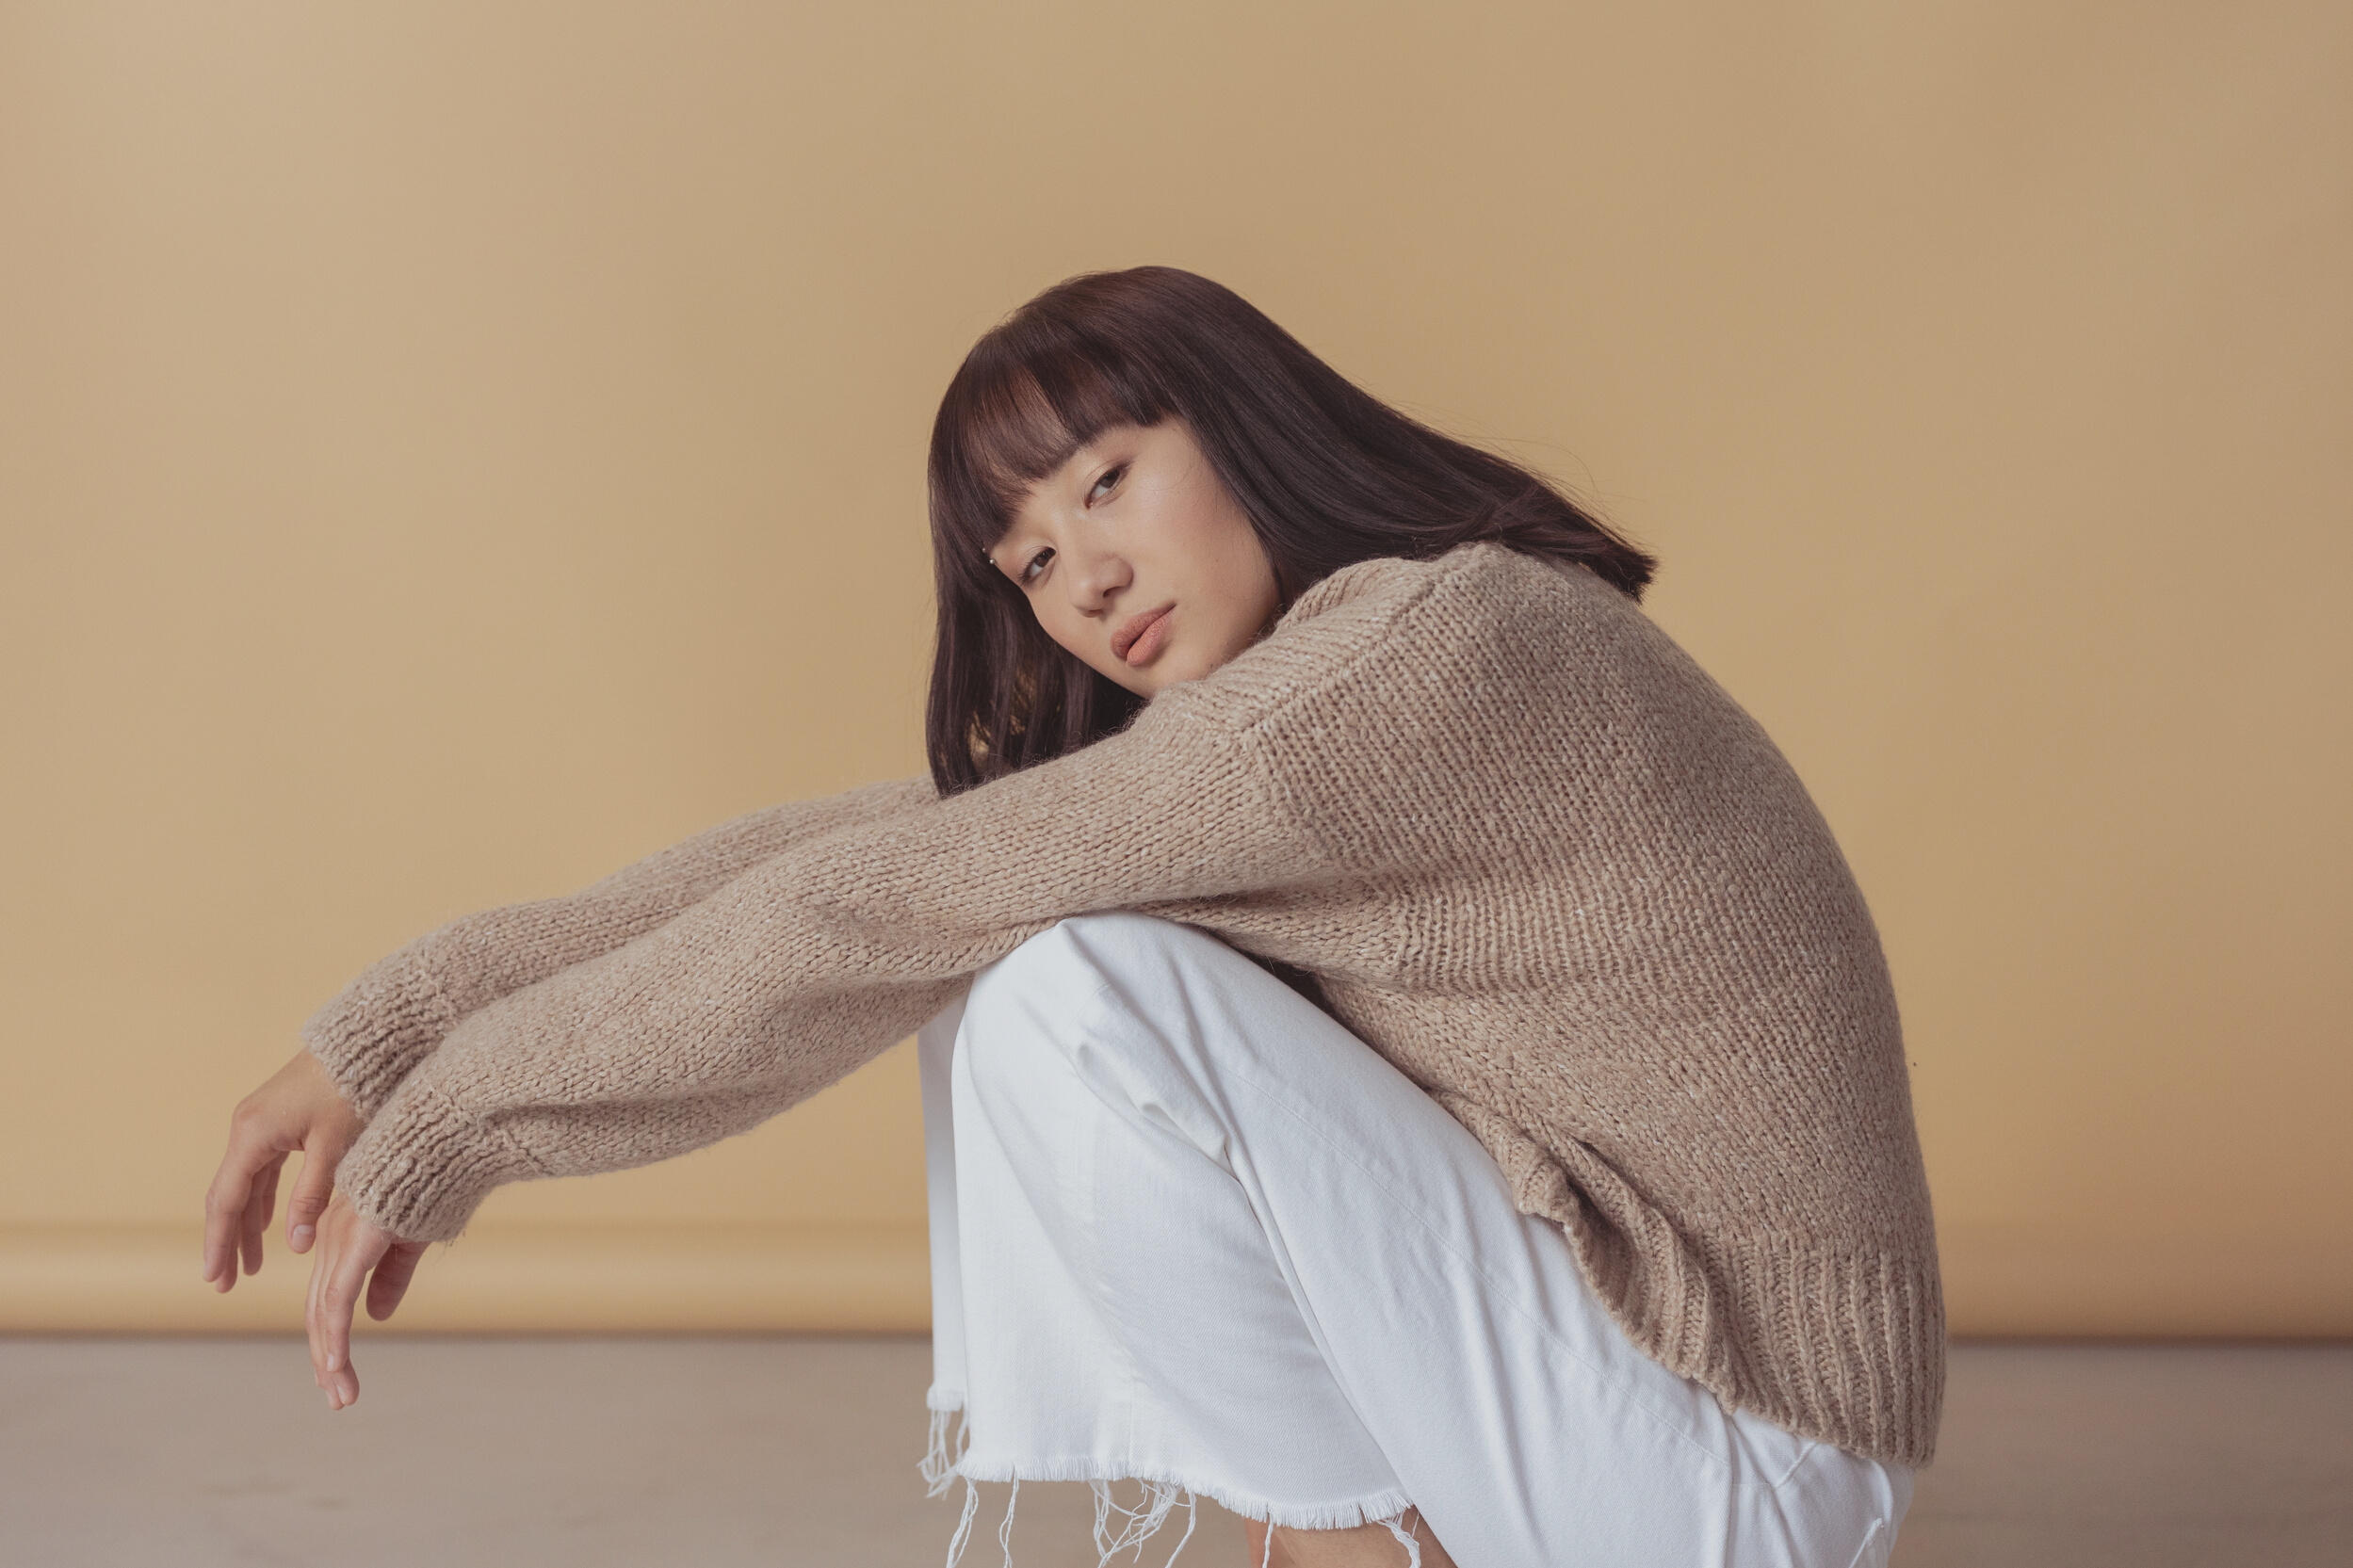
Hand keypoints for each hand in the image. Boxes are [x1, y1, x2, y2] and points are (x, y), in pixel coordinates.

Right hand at [202, 1046, 366, 1290]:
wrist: (369, 1040)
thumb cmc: (354, 1089)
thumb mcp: (335, 1147)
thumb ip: (312, 1197)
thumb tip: (296, 1246)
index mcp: (253, 1134)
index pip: (227, 1200)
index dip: (220, 1243)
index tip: (215, 1279)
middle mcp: (247, 1127)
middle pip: (229, 1194)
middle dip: (227, 1240)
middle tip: (226, 1284)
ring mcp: (260, 1122)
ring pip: (246, 1183)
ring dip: (246, 1223)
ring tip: (249, 1266)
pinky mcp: (278, 1119)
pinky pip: (262, 1168)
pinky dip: (263, 1199)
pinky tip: (267, 1226)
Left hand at [306, 1190, 428, 1409]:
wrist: (441, 1138)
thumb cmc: (431, 1177)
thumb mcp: (412, 1235)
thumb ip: (392, 1274)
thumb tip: (378, 1315)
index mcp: (342, 1234)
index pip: (327, 1297)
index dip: (330, 1339)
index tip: (336, 1375)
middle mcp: (332, 1240)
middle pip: (320, 1311)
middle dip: (326, 1359)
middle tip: (338, 1398)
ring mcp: (340, 1241)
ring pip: (324, 1313)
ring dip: (330, 1359)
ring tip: (341, 1396)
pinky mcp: (355, 1243)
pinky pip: (337, 1299)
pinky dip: (334, 1335)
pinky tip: (335, 1364)